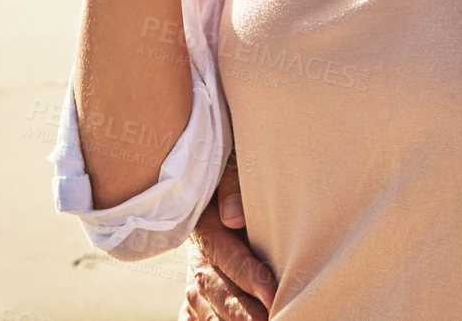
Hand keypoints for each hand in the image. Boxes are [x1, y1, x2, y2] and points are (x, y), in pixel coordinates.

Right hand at [181, 158, 275, 320]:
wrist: (209, 158)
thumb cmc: (229, 157)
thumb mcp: (230, 159)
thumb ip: (232, 183)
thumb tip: (235, 216)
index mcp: (204, 222)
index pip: (225, 254)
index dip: (247, 274)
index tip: (272, 292)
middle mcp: (196, 249)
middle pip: (213, 286)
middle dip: (239, 309)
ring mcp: (195, 266)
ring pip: (202, 302)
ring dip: (224, 319)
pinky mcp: (200, 277)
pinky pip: (190, 308)